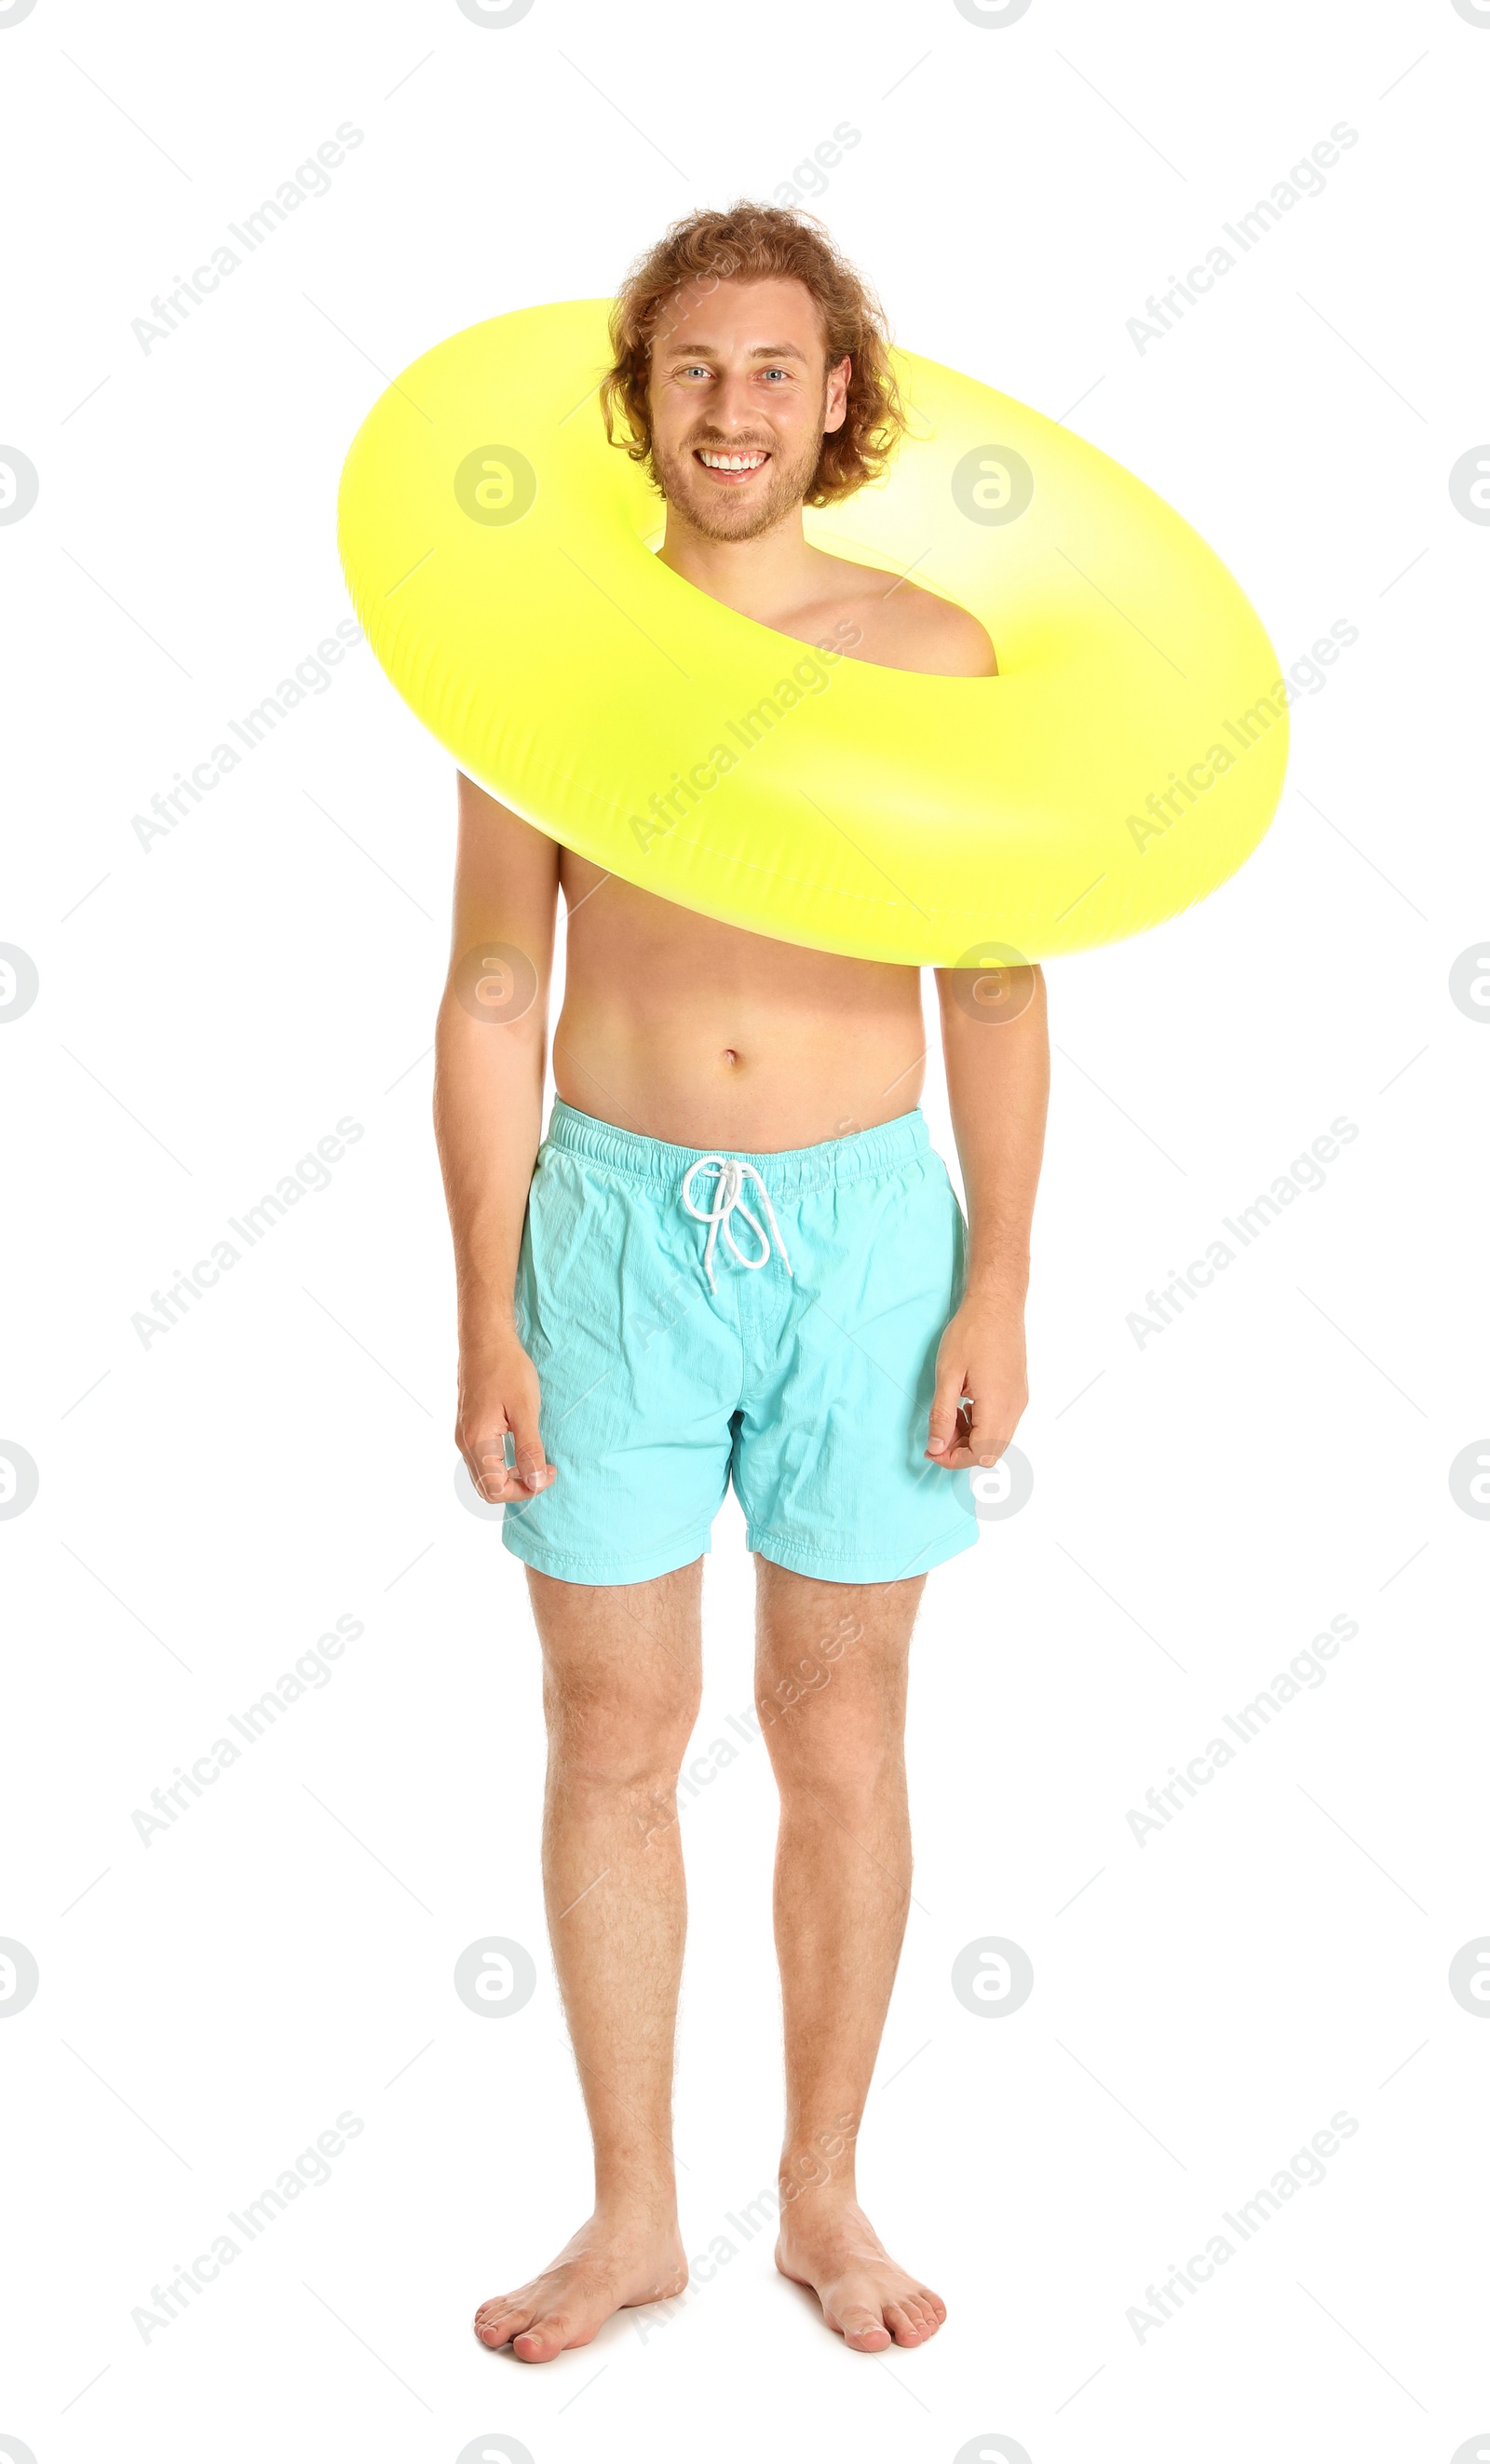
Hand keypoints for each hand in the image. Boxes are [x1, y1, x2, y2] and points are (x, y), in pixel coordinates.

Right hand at [456, 1329, 556, 1503]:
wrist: (485, 1339)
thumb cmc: (506, 1368)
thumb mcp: (525, 1409)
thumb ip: (529, 1449)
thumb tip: (535, 1482)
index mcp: (478, 1441)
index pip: (496, 1490)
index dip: (525, 1490)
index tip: (548, 1472)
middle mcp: (465, 1442)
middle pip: (487, 1488)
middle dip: (518, 1487)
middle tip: (544, 1470)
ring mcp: (464, 1435)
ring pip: (483, 1475)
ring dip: (510, 1477)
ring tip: (536, 1460)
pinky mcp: (468, 1426)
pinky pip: (481, 1460)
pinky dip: (501, 1465)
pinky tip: (520, 1449)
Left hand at [925, 1296, 1027, 1470]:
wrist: (997, 1304)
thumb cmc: (971, 1333)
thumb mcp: (947, 1375)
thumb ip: (941, 1415)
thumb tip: (936, 1448)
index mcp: (997, 1405)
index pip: (980, 1454)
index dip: (953, 1459)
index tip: (930, 1450)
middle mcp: (1014, 1407)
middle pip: (991, 1452)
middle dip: (961, 1452)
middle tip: (936, 1435)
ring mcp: (1019, 1400)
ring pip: (998, 1439)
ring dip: (971, 1438)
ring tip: (948, 1415)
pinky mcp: (1018, 1392)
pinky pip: (1002, 1422)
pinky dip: (982, 1425)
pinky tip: (964, 1405)